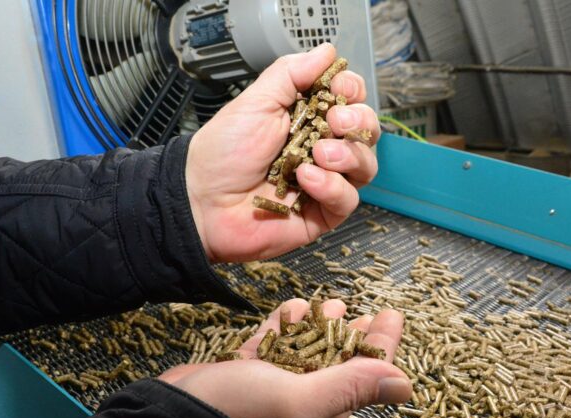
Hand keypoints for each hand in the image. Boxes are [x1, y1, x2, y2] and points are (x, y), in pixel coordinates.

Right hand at [158, 299, 410, 417]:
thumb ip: (351, 387)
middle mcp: (302, 397)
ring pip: (305, 348)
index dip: (383, 344)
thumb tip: (407, 385)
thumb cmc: (237, 413)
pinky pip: (273, 344)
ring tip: (326, 303)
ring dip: (318, 323)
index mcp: (323, 409)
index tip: (392, 314)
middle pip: (337, 358)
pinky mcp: (245, 371)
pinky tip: (291, 309)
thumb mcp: (299, 399)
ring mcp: (272, 383)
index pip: (365, 374)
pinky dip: (284, 325)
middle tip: (355, 305)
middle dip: (350, 330)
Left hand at [185, 43, 380, 262]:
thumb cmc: (223, 154)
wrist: (204, 201)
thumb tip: (327, 52)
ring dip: (348, 154)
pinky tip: (306, 179)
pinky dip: (332, 186)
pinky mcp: (323, 213)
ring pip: (366, 165)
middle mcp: (322, 148)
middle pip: (366, 131)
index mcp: (309, 119)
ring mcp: (325, 181)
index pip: (351, 100)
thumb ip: (291, 74)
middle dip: (359, 121)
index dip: (352, 92)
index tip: (340, 89)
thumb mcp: (257, 102)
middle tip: (336, 120)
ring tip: (319, 153)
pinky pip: (348, 198)